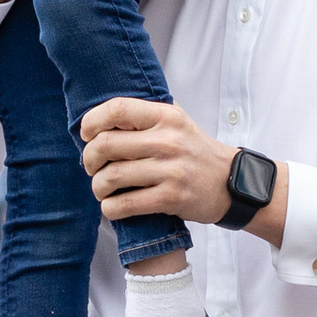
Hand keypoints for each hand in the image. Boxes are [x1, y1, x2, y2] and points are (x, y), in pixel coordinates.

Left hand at [80, 95, 286, 247]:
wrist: (230, 183)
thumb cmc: (196, 152)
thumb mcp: (178, 121)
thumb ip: (147, 114)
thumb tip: (103, 113)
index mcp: (167, 116)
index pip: (117, 108)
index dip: (92, 121)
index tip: (86, 134)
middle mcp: (168, 141)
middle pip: (106, 145)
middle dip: (89, 159)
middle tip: (91, 167)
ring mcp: (170, 170)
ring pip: (110, 177)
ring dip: (97, 186)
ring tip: (102, 189)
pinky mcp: (170, 198)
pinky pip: (124, 205)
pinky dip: (110, 208)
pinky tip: (113, 206)